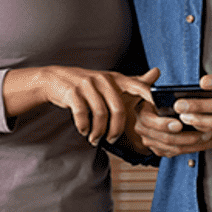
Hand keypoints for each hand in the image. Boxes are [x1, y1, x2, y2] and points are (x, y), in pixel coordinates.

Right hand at [3, 66, 157, 144]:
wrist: (54, 79)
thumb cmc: (86, 84)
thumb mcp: (109, 80)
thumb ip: (132, 81)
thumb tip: (157, 72)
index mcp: (115, 78)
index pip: (137, 85)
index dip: (148, 96)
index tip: (157, 109)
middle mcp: (103, 79)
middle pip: (118, 109)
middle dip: (116, 130)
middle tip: (112, 140)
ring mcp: (87, 85)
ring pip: (100, 115)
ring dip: (98, 132)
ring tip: (94, 139)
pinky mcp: (73, 92)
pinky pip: (83, 115)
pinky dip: (84, 127)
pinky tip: (83, 130)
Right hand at [129, 70, 211, 157]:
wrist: (140, 115)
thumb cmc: (145, 100)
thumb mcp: (141, 87)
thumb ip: (148, 80)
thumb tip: (155, 71)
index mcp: (141, 115)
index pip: (151, 122)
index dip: (165, 124)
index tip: (180, 124)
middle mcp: (144, 131)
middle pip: (167, 139)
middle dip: (189, 137)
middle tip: (206, 131)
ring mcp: (152, 142)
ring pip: (175, 149)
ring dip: (196, 144)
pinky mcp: (160, 150)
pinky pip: (178, 153)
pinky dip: (194, 149)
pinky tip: (208, 142)